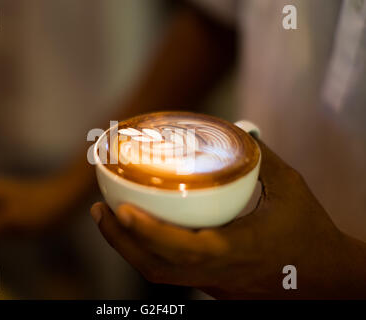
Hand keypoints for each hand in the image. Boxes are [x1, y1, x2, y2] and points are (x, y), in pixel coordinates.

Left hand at [91, 140, 365, 298]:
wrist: (325, 279)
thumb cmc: (309, 232)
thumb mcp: (291, 188)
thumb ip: (263, 158)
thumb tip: (241, 131)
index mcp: (238, 248)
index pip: (186, 249)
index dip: (151, 233)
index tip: (123, 209)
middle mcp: (219, 272)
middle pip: (157, 268)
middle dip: (121, 242)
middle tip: (101, 210)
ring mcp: (213, 284)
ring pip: (160, 275)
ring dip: (129, 249)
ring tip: (110, 220)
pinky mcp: (213, 286)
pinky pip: (171, 273)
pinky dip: (148, 252)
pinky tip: (139, 231)